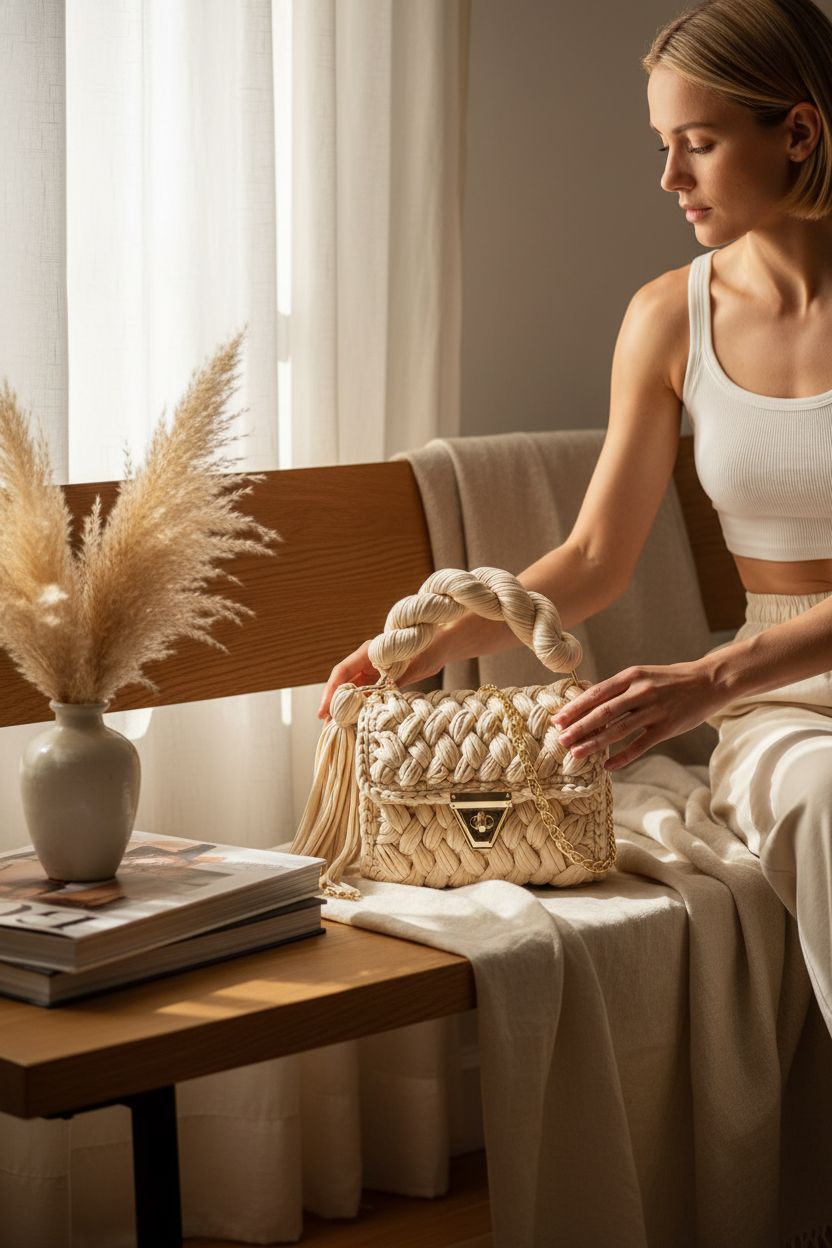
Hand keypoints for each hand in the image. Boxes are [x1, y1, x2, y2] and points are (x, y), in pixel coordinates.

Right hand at [317, 635, 446, 719]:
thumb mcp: (412, 665)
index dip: (331, 691)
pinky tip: (355, 721)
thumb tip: (378, 699)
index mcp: (369, 652)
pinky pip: (364, 694)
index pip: (342, 671)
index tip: (324, 710)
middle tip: (327, 724)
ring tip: (337, 726)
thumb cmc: (427, 649)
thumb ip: (395, 680)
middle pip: (343, 682)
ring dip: (345, 707)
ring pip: (352, 690)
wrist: (439, 646)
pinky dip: (359, 707)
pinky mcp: (379, 679)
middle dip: (334, 703)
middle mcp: (366, 660)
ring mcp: (371, 670)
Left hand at [551, 660, 722, 771]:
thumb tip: (589, 703)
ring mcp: (654, 710)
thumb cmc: (671, 679)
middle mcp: (640, 692)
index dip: (575, 708)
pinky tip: (608, 766)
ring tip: (577, 754)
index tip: (558, 720)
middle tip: (561, 740)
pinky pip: (640, 745)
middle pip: (603, 713)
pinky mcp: (667, 728)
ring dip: (595, 744)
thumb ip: (620, 688)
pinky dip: (622, 757)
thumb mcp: (643, 675)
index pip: (596, 694)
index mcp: (631, 676)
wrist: (709, 681)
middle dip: (579, 728)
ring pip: (618, 731)